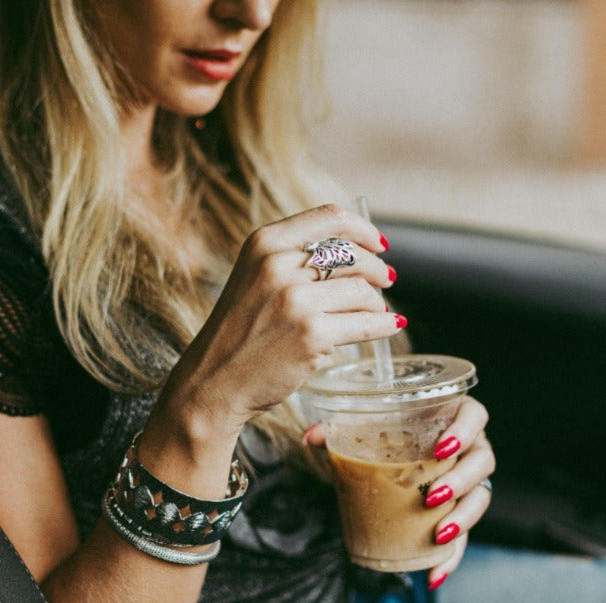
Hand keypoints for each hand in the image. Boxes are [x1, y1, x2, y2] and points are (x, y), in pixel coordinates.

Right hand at [160, 204, 399, 448]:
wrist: (214, 381)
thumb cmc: (239, 333)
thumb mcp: (256, 279)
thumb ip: (295, 260)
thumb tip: (359, 253)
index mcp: (264, 243)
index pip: (330, 218)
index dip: (364, 230)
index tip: (379, 244)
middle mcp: (278, 265)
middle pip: (353, 255)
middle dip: (377, 269)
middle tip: (386, 280)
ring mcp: (296, 300)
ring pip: (362, 290)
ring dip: (377, 302)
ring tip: (377, 311)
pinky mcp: (312, 334)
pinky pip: (366, 323)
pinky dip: (384, 325)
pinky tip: (391, 326)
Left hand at [302, 395, 494, 589]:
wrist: (400, 447)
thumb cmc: (394, 429)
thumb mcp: (372, 425)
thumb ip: (342, 427)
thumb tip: (310, 437)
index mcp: (456, 416)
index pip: (474, 416)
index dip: (464, 431)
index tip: (441, 449)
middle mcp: (473, 446)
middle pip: (483, 460)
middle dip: (461, 480)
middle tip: (431, 496)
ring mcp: (472, 479)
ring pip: (482, 497)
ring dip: (464, 518)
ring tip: (439, 534)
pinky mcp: (464, 510)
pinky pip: (467, 535)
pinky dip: (452, 558)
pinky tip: (434, 575)